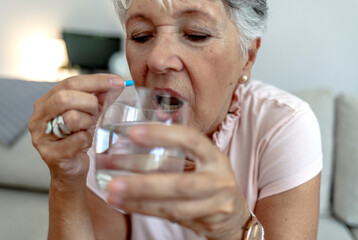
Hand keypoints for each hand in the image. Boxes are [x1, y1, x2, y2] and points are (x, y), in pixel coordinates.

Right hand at [28, 74, 124, 184]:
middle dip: (89, 104)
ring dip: (87, 123)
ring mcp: (42, 137)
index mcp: (47, 101)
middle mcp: (39, 117)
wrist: (71, 169)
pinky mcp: (52, 154)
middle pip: (65, 98)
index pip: (71, 82)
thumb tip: (115, 83)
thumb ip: (99, 96)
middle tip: (96, 112)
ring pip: (72, 118)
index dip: (96, 81)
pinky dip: (87, 140)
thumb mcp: (89, 113)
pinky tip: (84, 143)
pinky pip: (78, 140)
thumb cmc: (78, 138)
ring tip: (86, 129)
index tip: (117, 82)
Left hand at [106, 124, 250, 238]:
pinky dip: (144, 209)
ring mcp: (214, 204)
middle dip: (144, 182)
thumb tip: (135, 139)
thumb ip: (180, 152)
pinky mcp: (206, 223)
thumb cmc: (211, 181)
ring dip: (139, 199)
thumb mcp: (205, 161)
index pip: (191, 140)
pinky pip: (170, 217)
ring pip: (173, 206)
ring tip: (112, 192)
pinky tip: (124, 204)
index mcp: (214, 157)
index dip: (163, 135)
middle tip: (113, 175)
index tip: (133, 133)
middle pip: (180, 183)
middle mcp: (217, 180)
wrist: (236, 217)